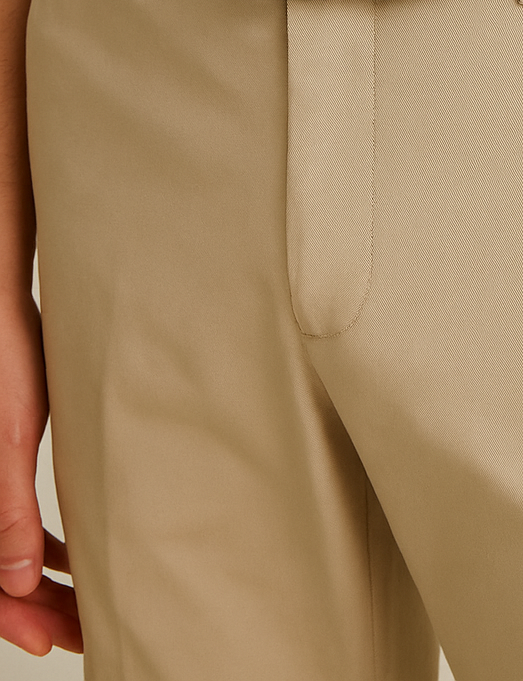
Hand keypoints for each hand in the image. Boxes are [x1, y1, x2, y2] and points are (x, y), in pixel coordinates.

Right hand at [0, 297, 81, 655]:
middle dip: (33, 609)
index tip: (55, 641)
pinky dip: (38, 544)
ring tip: (87, 602)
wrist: (8, 307)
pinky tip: (73, 556)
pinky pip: (10, 521)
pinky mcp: (1, 462)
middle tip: (83, 629)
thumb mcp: (13, 436)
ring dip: (40, 580)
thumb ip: (9, 507)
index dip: (12, 620)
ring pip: (5, 551)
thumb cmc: (7, 361)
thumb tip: (19, 581)